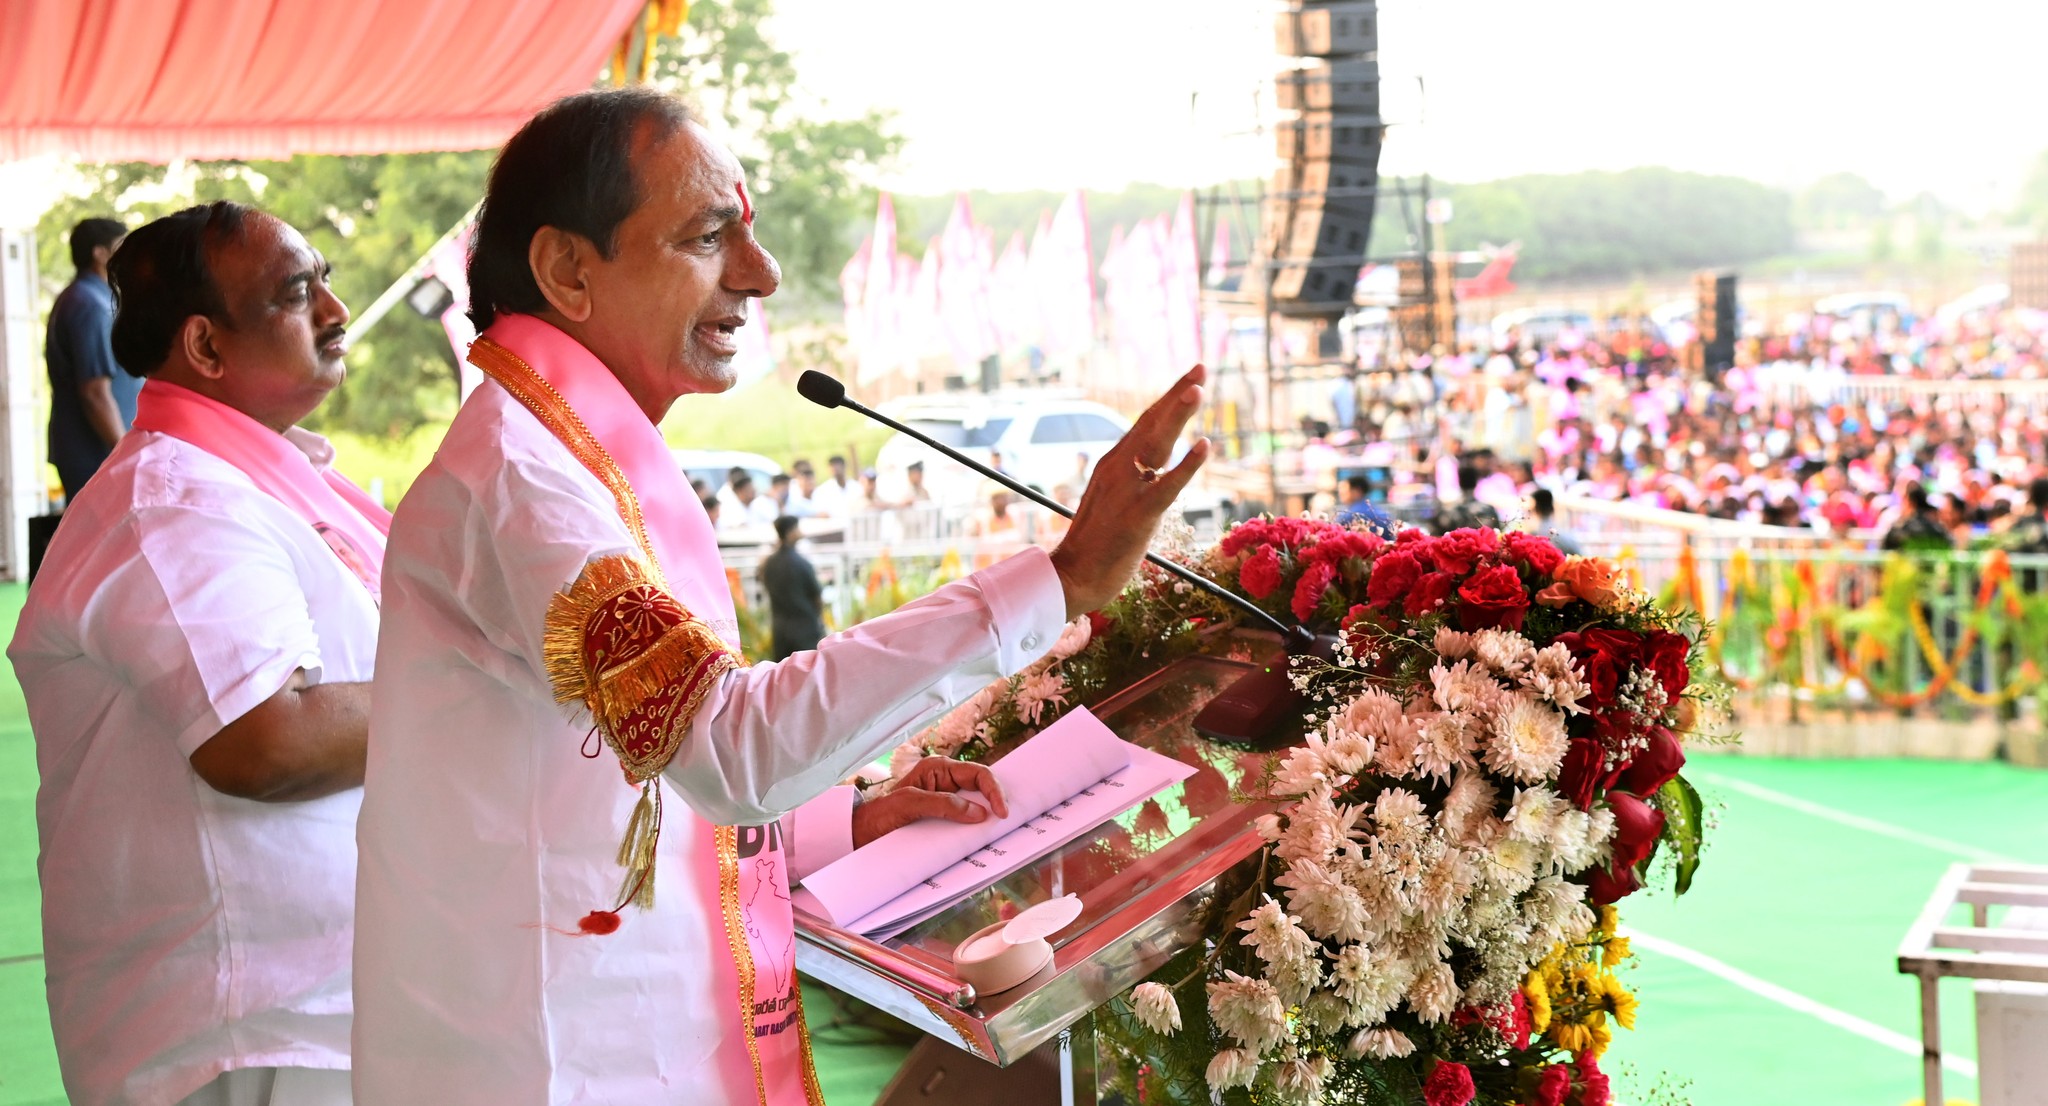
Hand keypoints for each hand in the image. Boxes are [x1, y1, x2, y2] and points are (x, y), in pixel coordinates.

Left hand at [852, 756, 1011, 847]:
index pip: (977, 773)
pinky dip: (975, 828)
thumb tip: (978, 813)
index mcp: (938, 769)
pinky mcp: (943, 818)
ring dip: (986, 817)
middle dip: (995, 801)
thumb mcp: (909, 805)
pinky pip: (965, 821)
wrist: (862, 835)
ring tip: (998, 830)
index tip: (1001, 812)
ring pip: (976, 806)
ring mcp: (945, 800)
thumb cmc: (880, 814)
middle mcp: (944, 781)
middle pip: (981, 788)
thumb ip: (943, 804)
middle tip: (1006, 821)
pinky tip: (981, 837)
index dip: (994, 790)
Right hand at [1050, 365, 1210, 618]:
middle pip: (1151, 423)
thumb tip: (1155, 470)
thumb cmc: (1094, 547)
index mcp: (1112, 465)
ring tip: (1199, 389)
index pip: (1145, 424)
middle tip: (1201, 367)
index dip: (1169, 399)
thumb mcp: (1113, 503)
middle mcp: (1117, 469)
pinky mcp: (1137, 516)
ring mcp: (1126, 491)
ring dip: (1178, 415)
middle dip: (1178, 394)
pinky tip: (1204, 446)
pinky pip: (1167, 486)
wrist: (1071, 578)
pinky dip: (1187, 465)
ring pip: (1156, 445)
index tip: (1191, 378)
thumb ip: (1133, 482)